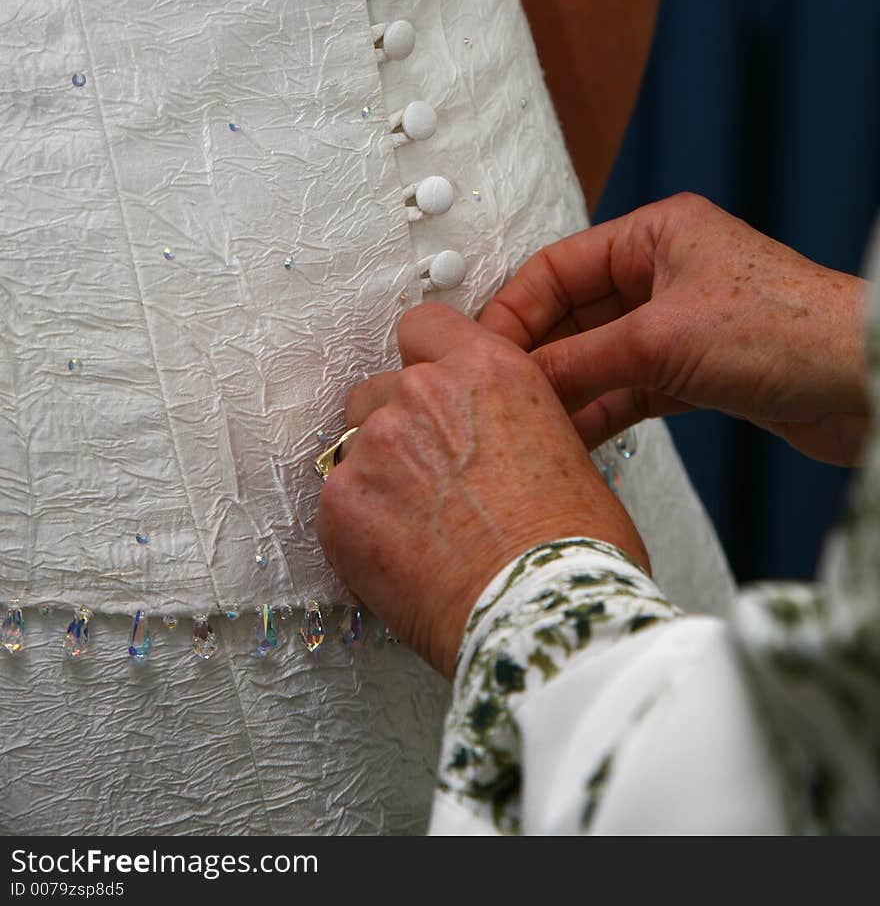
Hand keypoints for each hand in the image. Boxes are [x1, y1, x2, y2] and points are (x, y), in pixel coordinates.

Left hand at [317, 306, 648, 677]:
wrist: (543, 611)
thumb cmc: (574, 544)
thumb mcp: (562, 446)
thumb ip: (508, 419)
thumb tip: (493, 437)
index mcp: (485, 368)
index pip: (423, 327)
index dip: (426, 362)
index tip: (433, 394)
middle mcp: (423, 392)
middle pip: (381, 388)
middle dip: (400, 427)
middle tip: (432, 481)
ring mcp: (374, 446)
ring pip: (352, 444)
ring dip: (377, 474)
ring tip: (418, 527)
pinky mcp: (340, 504)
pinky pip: (337, 501)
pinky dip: (359, 528)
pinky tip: (400, 559)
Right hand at [479, 193, 869, 465]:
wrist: (868, 382)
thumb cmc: (790, 330)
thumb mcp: (663, 340)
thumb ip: (579, 361)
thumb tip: (513, 380)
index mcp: (656, 235)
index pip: (557, 267)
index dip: (513, 311)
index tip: (478, 354)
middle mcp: (665, 273)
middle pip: (574, 313)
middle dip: (535, 354)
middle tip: (491, 393)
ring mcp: (681, 324)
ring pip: (599, 356)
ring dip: (564, 389)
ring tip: (522, 422)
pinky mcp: (698, 372)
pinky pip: (629, 388)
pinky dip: (599, 411)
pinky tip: (568, 437)